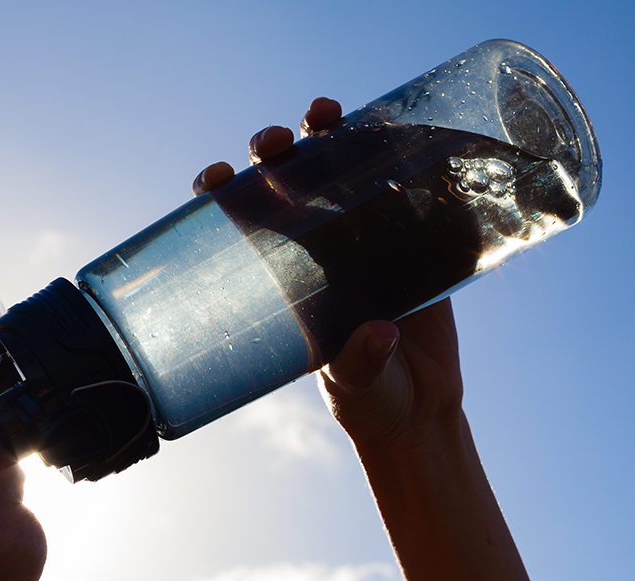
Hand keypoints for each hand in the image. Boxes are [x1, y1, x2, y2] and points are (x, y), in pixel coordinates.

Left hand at [191, 97, 464, 457]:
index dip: (219, 193)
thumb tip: (379, 333)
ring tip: (325, 115)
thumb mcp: (354, 385)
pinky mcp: (413, 239)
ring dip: (328, 135)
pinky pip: (403, 186)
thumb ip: (360, 363)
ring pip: (338, 170)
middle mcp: (316, 249)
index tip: (213, 179)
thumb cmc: (369, 400)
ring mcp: (363, 238)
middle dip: (272, 152)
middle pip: (282, 182)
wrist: (421, 411)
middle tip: (276, 143)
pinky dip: (397, 153)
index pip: (238, 223)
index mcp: (282, 278)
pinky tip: (395, 129)